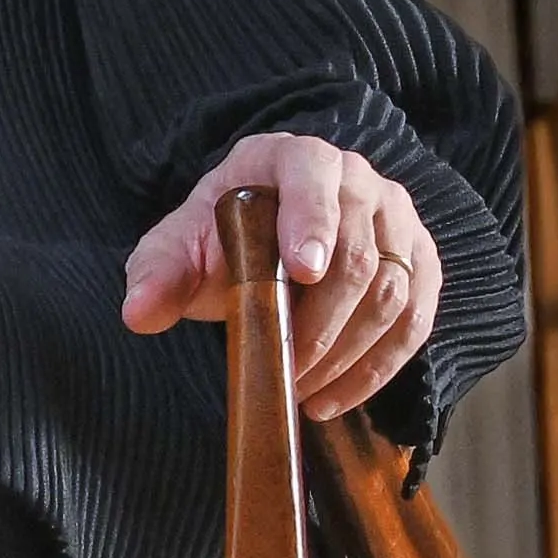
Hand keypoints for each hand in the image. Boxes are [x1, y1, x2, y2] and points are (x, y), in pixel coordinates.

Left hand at [123, 133, 439, 420]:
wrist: (263, 235)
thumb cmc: (222, 236)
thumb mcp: (179, 246)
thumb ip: (158, 273)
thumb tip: (139, 313)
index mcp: (294, 159)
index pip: (313, 178)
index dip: (311, 223)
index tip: (301, 273)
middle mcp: (358, 180)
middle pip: (358, 253)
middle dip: (320, 322)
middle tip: (286, 370)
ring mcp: (397, 221)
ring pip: (393, 291)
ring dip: (347, 353)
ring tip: (301, 391)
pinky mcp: (418, 264)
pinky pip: (416, 320)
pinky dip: (378, 368)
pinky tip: (334, 398)